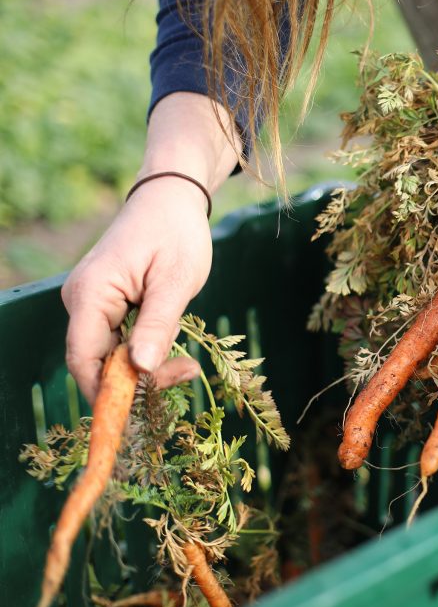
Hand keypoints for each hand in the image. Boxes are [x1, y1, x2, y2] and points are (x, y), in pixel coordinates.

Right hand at [61, 178, 211, 401]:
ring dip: (142, 366)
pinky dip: (141, 351)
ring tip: (186, 364)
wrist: (171, 199)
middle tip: (187, 373)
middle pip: (96, 361)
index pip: (85, 358)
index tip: (146, 408)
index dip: (108, 391)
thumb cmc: (176, 233)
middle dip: (136, 380)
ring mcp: (89, 302)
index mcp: (91, 293)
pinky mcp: (104, 304)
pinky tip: (171, 351)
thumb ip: (158, 325)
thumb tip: (141, 370)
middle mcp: (80, 300)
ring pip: (108, 354)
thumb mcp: (176, 280)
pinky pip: (116, 340)